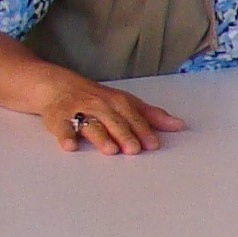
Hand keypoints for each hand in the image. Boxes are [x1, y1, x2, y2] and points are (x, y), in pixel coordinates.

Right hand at [37, 77, 181, 154]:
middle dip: (124, 134)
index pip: (133, 116)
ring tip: (110, 150)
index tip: (153, 144)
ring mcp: (78, 112)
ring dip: (100, 137)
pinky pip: (61, 128)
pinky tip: (70, 146)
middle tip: (134, 150)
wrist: (57, 86)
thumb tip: (180, 125)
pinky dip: (65, 136)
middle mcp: (99, 106)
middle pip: (114, 121)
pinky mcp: (57, 119)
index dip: (143, 130)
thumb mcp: (126, 103)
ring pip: (90, 124)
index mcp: (118, 102)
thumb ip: (152, 116)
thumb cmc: (97, 98)